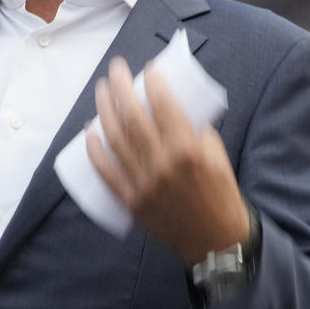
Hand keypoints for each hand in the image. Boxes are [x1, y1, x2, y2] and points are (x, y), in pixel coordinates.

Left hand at [85, 57, 249, 264]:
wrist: (217, 242)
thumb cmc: (221, 195)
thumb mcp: (218, 157)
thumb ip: (197, 132)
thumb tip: (174, 109)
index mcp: (188, 150)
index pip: (164, 106)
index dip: (154, 83)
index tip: (148, 68)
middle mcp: (162, 164)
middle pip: (132, 116)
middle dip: (121, 87)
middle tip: (115, 69)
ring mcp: (143, 182)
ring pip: (115, 138)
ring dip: (104, 110)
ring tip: (100, 90)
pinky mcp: (131, 199)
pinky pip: (106, 171)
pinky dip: (95, 150)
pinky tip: (89, 132)